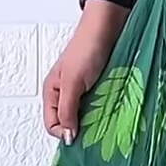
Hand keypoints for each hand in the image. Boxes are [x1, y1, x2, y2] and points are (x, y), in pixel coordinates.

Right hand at [42, 5, 125, 143]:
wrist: (108, 27)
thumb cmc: (87, 49)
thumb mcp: (73, 83)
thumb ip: (67, 111)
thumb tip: (67, 138)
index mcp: (52, 93)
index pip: (53, 125)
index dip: (66, 133)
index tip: (83, 133)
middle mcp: (65, 94)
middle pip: (70, 123)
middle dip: (82, 128)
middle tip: (97, 128)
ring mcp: (82, 91)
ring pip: (86, 116)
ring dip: (96, 120)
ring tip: (106, 117)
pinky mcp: (98, 87)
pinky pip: (99, 107)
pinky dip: (106, 110)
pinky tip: (113, 109)